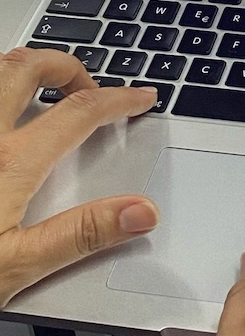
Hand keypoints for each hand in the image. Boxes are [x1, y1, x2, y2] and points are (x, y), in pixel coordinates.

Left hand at [0, 46, 159, 307]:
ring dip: (23, 68)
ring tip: (40, 88)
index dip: (118, 98)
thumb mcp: (11, 270)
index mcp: (8, 162)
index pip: (79, 111)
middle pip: (31, 67)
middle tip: (88, 86)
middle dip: (67, 65)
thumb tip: (139, 211)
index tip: (140, 97)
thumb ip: (80, 235)